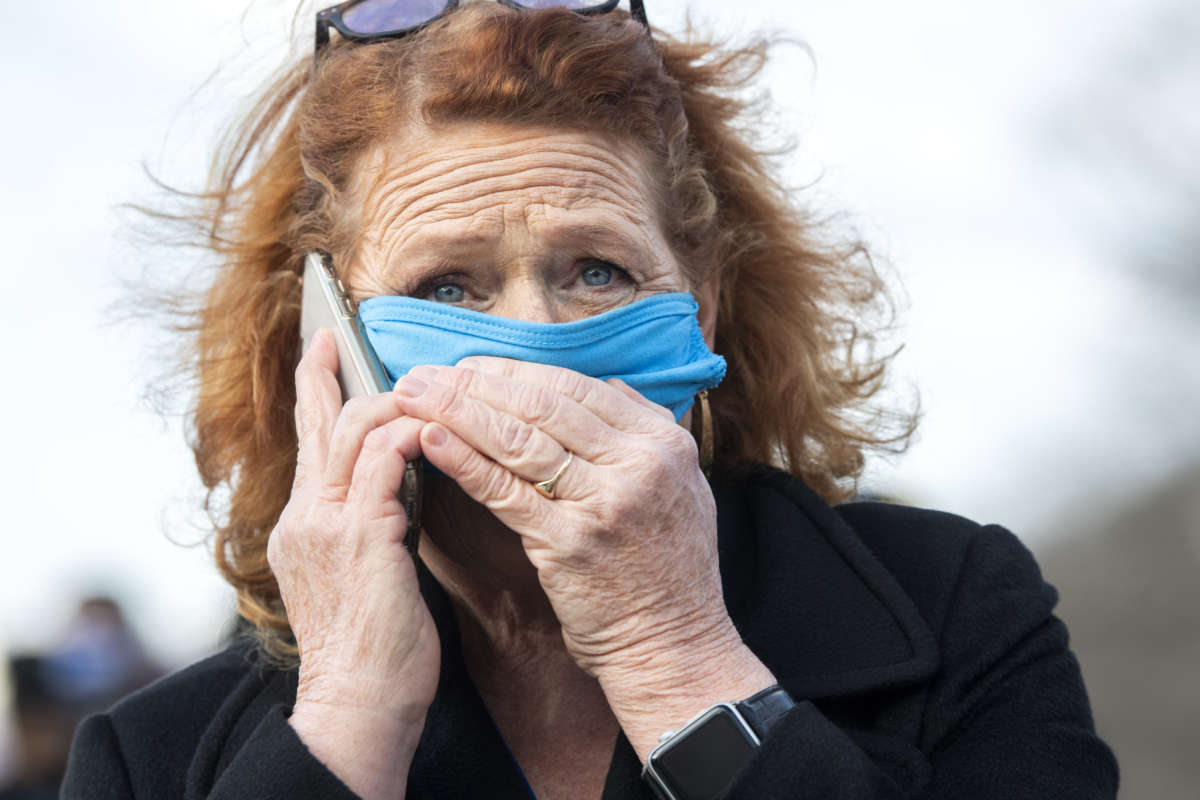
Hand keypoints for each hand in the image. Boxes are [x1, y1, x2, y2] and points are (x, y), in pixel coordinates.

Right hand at [269, 329, 439, 798]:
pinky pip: (385, 461)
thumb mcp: (357, 575)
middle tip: (341, 336)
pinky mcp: (360, 537)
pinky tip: (434, 430)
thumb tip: (395, 488)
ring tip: (425, 394)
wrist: (357, 704)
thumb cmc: (372, 648)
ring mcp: (327, 524)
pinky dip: (412, 436)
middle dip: (331, 374)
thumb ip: (367, 525)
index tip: (320, 349)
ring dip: (394, 403)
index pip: (308, 442)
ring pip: (355, 429)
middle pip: (319, 422)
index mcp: (303, 525)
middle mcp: (305, 516)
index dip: (312, 391)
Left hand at [392, 358, 774, 756]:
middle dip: (474, 384)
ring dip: (457, 412)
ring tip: (411, 397)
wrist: (675, 645)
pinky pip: (504, 491)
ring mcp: (604, 504)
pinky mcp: (569, 544)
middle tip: (423, 373)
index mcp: (664, 443)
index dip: (515, 372)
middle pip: (541, 406)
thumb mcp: (685, 485)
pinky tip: (430, 441)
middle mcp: (638, 465)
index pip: (577, 387)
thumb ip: (647, 429)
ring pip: (518, 441)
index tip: (469, 366)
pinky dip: (463, 460)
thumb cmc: (672, 570)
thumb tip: (606, 382)